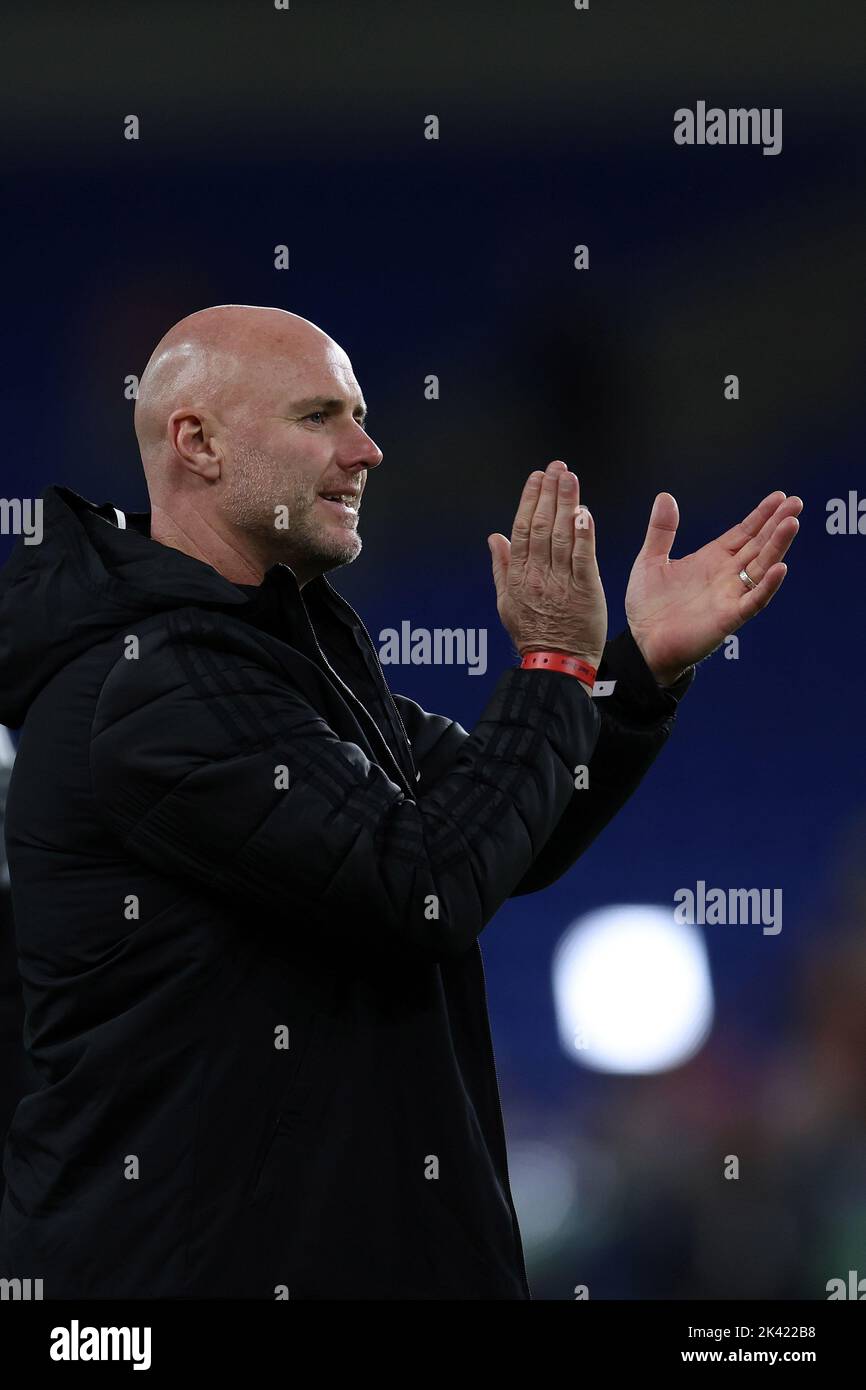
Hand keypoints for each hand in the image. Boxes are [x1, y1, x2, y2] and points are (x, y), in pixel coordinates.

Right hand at [489, 460, 607, 673]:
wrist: (556, 664)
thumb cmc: (533, 635)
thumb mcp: (505, 602)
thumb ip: (501, 567)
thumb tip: (494, 537)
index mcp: (517, 576)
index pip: (522, 529)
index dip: (529, 500)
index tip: (536, 478)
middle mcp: (537, 575)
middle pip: (542, 526)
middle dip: (549, 493)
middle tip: (556, 467)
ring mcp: (560, 582)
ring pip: (561, 535)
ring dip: (566, 502)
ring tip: (570, 477)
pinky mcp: (584, 591)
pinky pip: (583, 557)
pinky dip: (583, 533)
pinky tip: (584, 511)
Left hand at [625, 490, 802, 685]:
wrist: (642, 644)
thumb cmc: (647, 607)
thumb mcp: (651, 561)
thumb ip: (661, 531)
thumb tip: (665, 497)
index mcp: (711, 559)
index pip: (743, 532)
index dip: (761, 515)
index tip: (779, 496)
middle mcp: (726, 575)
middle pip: (758, 544)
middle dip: (777, 524)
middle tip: (796, 502)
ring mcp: (730, 595)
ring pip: (761, 567)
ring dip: (777, 546)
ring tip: (791, 523)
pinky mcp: (729, 618)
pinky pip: (754, 600)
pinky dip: (767, 585)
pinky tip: (779, 568)